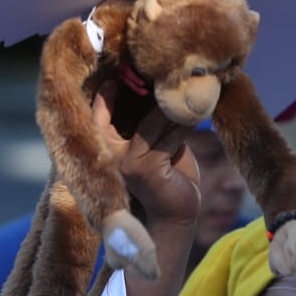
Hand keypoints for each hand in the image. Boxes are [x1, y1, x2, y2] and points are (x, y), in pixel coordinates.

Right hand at [94, 80, 200, 229]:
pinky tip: (196, 116)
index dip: (108, 93)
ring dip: (174, 108)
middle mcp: (110, 155)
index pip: (99, 114)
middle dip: (146, 91)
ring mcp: (125, 161)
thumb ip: (153, 129)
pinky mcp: (145, 167)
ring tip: (190, 92)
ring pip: (153, 122)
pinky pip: (168, 137)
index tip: (123, 73)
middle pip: (126, 111)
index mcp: (108, 149)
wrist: (172, 222)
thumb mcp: (156, 151)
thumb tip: (165, 95)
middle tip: (165, 73)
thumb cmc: (166, 184)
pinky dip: (184, 125)